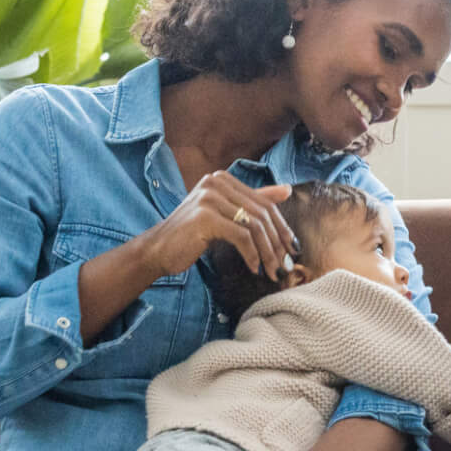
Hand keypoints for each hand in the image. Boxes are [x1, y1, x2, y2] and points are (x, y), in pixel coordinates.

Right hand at [137, 172, 298, 280]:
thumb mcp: (224, 215)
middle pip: (262, 214)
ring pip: (254, 226)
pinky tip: (253, 268)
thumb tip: (288, 189)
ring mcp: (209, 197)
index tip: (292, 249)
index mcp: (222, 179)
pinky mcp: (205, 216)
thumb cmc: (191, 235)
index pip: (264, 203)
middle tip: (286, 265)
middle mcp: (216, 182)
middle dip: (277, 243)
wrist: (158, 250)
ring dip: (267, 253)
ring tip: (271, 271)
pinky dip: (252, 255)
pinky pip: (241, 236)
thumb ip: (252, 201)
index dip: (281, 228)